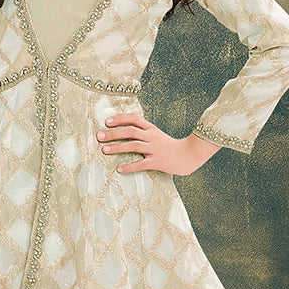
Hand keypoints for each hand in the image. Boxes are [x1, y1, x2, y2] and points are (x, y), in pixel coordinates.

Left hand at [97, 114, 219, 175]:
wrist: (190, 155)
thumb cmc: (171, 146)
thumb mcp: (157, 135)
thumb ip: (144, 133)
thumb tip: (125, 132)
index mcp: (151, 129)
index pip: (134, 119)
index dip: (120, 119)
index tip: (107, 121)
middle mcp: (152, 137)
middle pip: (130, 131)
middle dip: (113, 133)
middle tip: (99, 136)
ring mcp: (154, 149)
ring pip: (133, 145)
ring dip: (117, 147)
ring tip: (104, 150)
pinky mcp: (157, 162)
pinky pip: (141, 164)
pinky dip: (129, 166)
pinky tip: (119, 169)